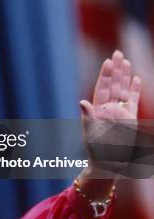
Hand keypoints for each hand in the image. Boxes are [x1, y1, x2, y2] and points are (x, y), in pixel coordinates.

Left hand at [77, 50, 140, 198]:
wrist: (108, 165)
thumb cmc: (96, 151)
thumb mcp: (90, 134)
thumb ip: (88, 117)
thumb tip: (82, 102)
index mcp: (97, 110)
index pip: (102, 88)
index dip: (105, 75)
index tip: (109, 61)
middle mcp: (108, 108)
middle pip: (113, 85)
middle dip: (115, 70)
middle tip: (117, 53)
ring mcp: (119, 113)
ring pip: (123, 90)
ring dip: (125, 76)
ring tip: (126, 61)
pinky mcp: (129, 119)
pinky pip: (132, 101)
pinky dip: (134, 89)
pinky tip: (136, 78)